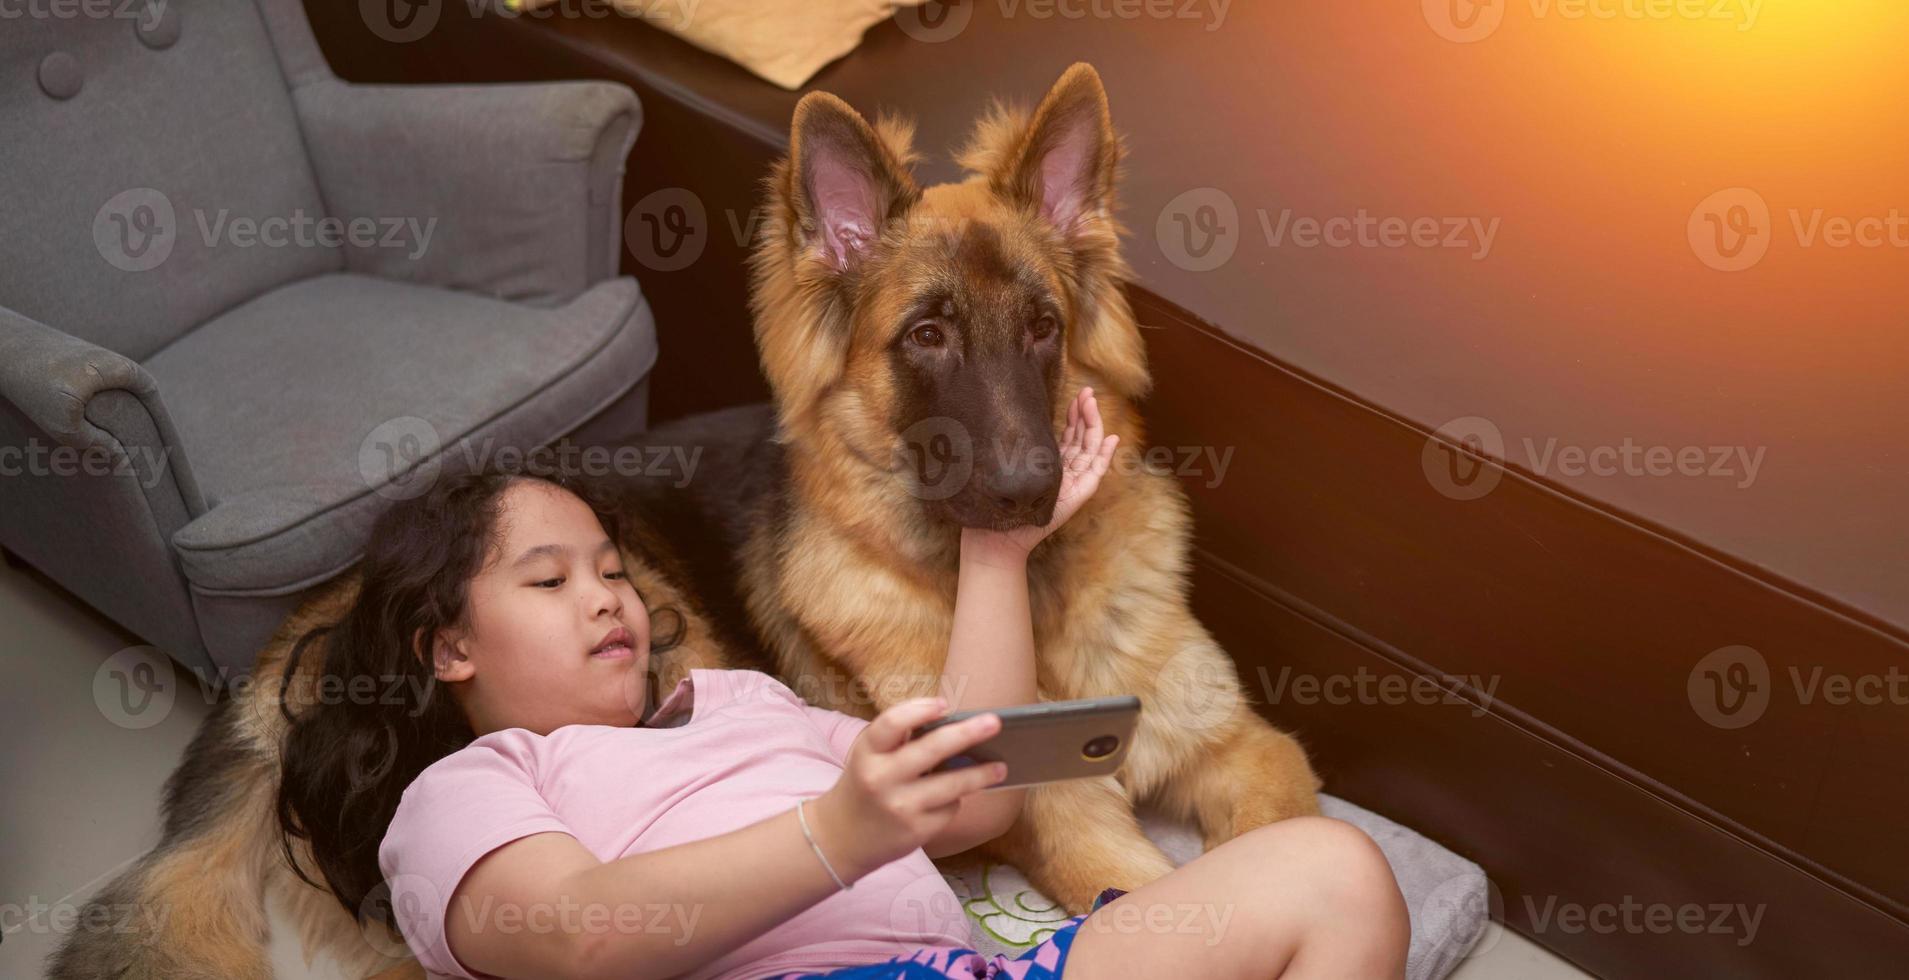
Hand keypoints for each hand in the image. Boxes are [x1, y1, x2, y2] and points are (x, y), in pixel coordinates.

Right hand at [808, 697, 1007, 881]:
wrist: (842, 837)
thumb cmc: (865, 785)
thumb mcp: (869, 757)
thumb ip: (901, 741)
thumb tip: (956, 726)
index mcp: (867, 752)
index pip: (891, 723)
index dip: (919, 710)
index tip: (944, 704)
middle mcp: (881, 778)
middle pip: (931, 750)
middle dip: (967, 733)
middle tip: (994, 722)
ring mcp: (899, 807)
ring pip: (952, 786)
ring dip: (980, 774)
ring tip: (1001, 767)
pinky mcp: (915, 831)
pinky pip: (948, 809)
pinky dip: (955, 800)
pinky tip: (953, 797)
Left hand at [966, 387, 1119, 558]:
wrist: (995, 537)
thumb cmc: (994, 505)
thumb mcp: (1004, 469)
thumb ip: (1012, 450)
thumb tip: (1002, 419)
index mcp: (1049, 466)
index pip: (1068, 436)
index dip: (1074, 415)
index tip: (1074, 394)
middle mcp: (1064, 473)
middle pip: (1082, 438)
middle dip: (1085, 413)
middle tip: (1087, 391)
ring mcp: (1072, 484)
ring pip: (1090, 449)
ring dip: (1094, 424)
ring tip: (1093, 403)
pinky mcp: (1078, 495)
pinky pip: (1096, 472)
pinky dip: (1106, 455)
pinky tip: (1111, 438)